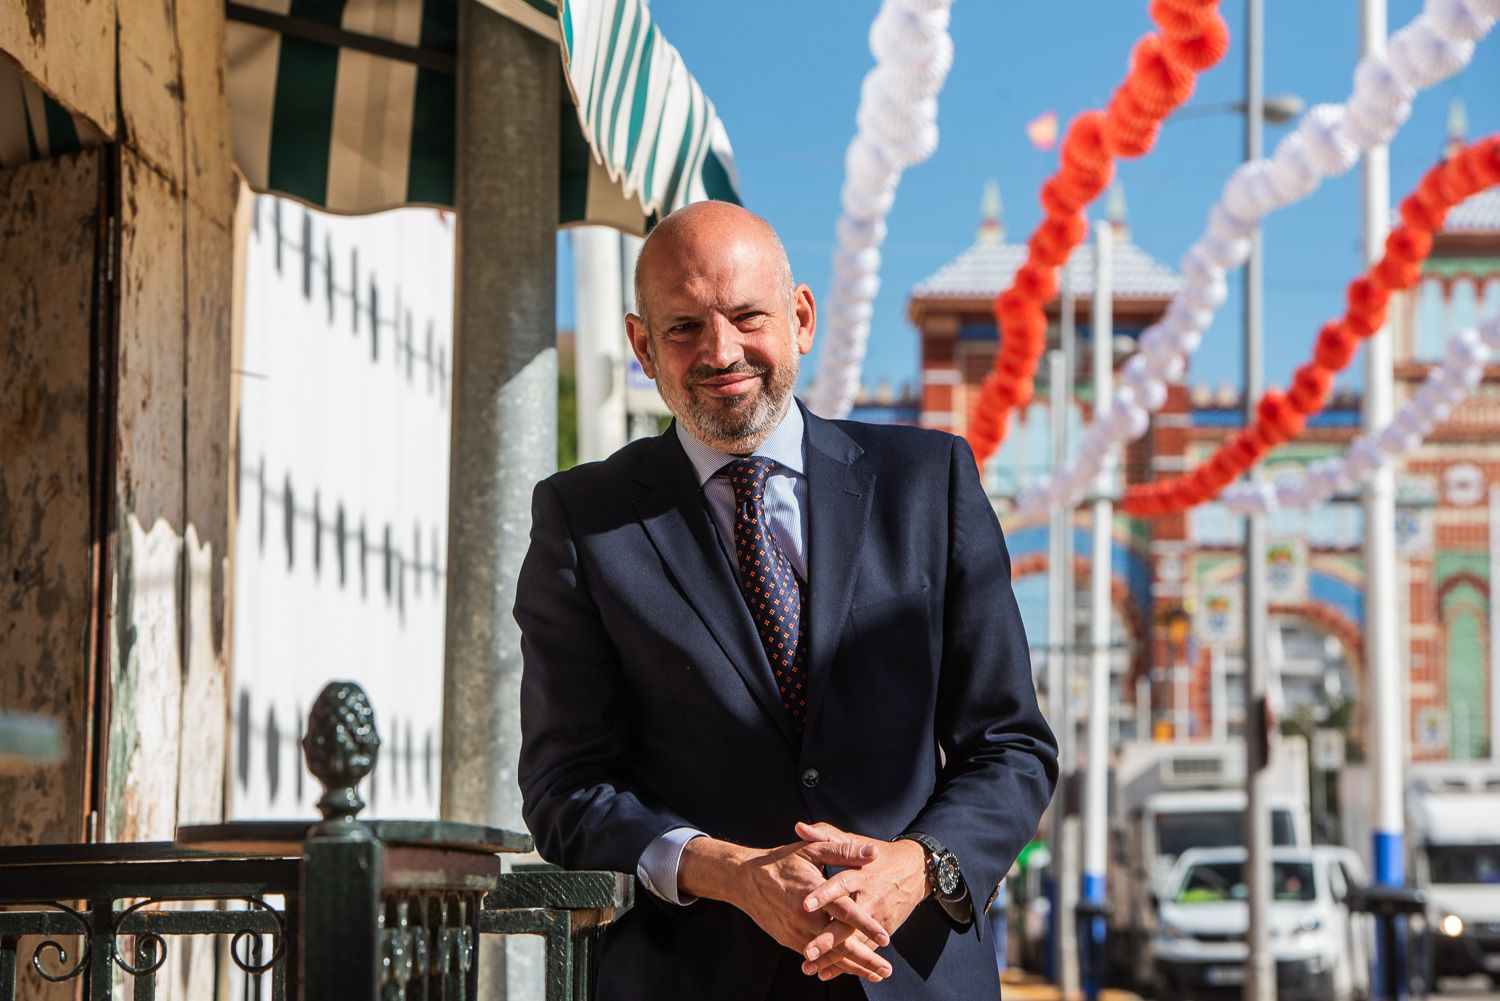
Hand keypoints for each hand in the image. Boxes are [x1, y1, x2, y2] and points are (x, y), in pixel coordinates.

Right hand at [677, 835, 893, 981]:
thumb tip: (872, 853)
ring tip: (876, 974)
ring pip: (829, 955)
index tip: (886, 938)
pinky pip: (815, 958)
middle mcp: (806, 917)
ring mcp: (797, 932)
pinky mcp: (790, 940)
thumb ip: (843, 851)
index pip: (845, 912)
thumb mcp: (812, 850)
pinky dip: (833, 966)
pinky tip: (850, 970)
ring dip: (853, 966)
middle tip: (887, 969)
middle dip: (865, 959)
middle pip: (840, 943)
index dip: (865, 925)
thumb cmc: (782, 862)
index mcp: (814, 893)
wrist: (745, 880)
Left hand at [794, 821, 928, 979]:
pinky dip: (847, 964)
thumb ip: (826, 835)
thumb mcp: (855, 841)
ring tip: (810, 967)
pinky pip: (864, 950)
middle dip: (829, 938)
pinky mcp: (883, 931)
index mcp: (861, 873)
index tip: (805, 904)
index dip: (824, 894)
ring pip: (855, 940)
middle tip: (808, 950)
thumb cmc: (877, 855)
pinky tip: (827, 972)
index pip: (841, 883)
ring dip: (834, 956)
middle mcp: (870, 897)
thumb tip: (799, 826)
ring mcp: (878, 917)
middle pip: (848, 920)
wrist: (916, 871)